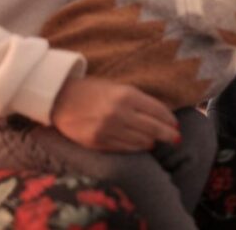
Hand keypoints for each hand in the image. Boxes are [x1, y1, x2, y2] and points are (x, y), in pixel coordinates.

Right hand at [51, 77, 179, 151]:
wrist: (58, 98)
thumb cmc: (92, 90)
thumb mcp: (118, 87)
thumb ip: (138, 100)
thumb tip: (162, 115)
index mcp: (126, 95)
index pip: (158, 111)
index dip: (169, 119)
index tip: (176, 124)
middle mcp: (119, 113)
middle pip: (154, 128)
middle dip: (169, 134)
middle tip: (176, 138)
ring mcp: (108, 130)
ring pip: (141, 141)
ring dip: (152, 141)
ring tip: (156, 140)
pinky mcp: (98, 143)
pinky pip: (125, 148)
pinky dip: (137, 147)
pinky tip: (141, 144)